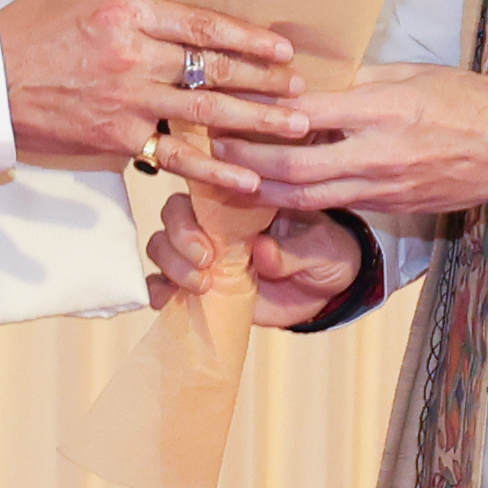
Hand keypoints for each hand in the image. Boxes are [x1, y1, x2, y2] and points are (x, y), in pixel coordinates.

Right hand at [0, 0, 305, 174]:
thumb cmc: (26, 28)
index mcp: (124, 14)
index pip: (201, 23)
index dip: (247, 36)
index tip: (282, 47)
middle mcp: (131, 58)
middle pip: (212, 69)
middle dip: (264, 81)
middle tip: (304, 90)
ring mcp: (125, 103)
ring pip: (204, 114)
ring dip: (255, 123)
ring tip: (295, 130)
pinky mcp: (115, 141)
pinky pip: (175, 158)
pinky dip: (213, 172)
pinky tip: (248, 181)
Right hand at [143, 190, 363, 328]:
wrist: (329, 291)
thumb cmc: (327, 255)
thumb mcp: (324, 250)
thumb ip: (295, 252)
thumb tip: (262, 253)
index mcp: (246, 200)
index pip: (206, 186)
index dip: (199, 203)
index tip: (213, 236)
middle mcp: (218, 222)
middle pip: (174, 215)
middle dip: (180, 237)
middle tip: (206, 261)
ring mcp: (205, 253)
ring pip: (162, 245)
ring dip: (171, 264)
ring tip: (200, 285)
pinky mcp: (200, 284)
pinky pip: (163, 282)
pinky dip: (158, 289)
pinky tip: (165, 301)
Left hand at [213, 62, 487, 217]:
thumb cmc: (467, 99)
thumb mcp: (413, 73)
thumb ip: (360, 76)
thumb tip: (310, 73)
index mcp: (383, 109)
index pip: (305, 112)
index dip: (260, 110)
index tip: (229, 99)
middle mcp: (377, 153)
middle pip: (293, 166)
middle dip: (246, 158)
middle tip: (213, 144)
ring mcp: (383, 187)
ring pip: (306, 196)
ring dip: (262, 188)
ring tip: (229, 175)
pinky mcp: (390, 207)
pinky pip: (333, 205)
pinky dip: (298, 200)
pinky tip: (274, 190)